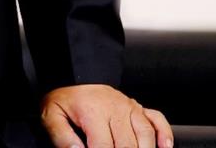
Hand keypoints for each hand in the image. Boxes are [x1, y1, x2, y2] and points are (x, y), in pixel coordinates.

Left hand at [40, 84, 173, 147]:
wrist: (75, 75)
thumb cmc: (66, 99)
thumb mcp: (51, 114)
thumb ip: (61, 136)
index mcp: (93, 112)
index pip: (104, 147)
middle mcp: (115, 109)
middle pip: (127, 145)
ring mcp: (129, 108)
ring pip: (145, 135)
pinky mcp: (139, 108)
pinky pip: (158, 120)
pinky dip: (164, 134)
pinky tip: (164, 147)